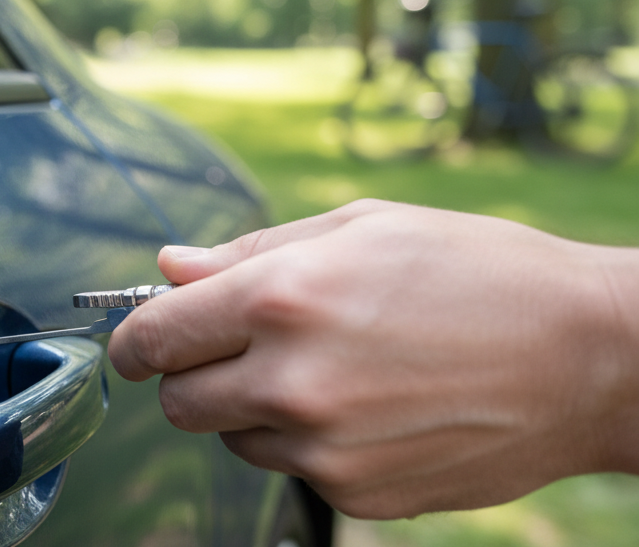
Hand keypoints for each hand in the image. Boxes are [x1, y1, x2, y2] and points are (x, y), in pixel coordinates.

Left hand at [107, 199, 638, 517]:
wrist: (591, 358)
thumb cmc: (478, 271)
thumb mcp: (360, 228)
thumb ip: (249, 253)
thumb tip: (169, 269)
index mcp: (282, 298)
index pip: (154, 337)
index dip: (134, 340)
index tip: (138, 342)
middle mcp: (290, 380)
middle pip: (178, 401)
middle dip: (189, 374)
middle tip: (235, 348)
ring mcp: (324, 448)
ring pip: (232, 439)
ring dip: (251, 409)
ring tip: (328, 368)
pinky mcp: (356, 496)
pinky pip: (292, 469)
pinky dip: (306, 442)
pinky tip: (367, 406)